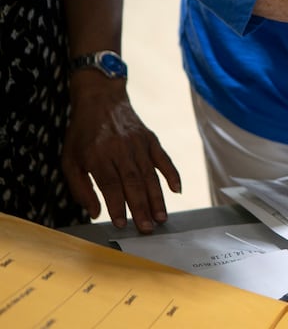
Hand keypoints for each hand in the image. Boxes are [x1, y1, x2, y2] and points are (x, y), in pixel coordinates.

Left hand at [62, 73, 180, 232]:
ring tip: (161, 218)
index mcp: (97, 155)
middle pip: (133, 183)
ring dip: (157, 198)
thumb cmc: (83, 134)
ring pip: (150, 175)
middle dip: (141, 207)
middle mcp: (120, 150)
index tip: (122, 224)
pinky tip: (177, 190)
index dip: (116, 205)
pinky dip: (172, 174)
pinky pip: (164, 159)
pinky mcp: (151, 140)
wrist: (101, 100)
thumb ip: (80, 188)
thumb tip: (94, 212)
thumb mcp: (70, 159)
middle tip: (147, 228)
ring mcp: (138, 144)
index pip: (110, 185)